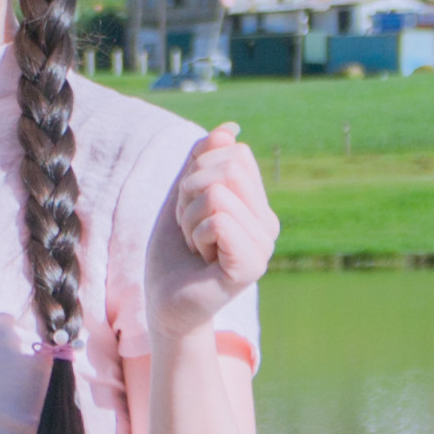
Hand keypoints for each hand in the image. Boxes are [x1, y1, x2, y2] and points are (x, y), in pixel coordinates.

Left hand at [151, 126, 277, 331]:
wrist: (164, 304)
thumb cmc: (174, 253)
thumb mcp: (183, 195)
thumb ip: (203, 160)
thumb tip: (229, 129)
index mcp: (258, 204)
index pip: (233, 153)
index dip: (197, 174)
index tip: (192, 211)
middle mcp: (268, 223)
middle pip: (226, 167)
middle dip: (190, 194)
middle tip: (191, 230)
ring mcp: (264, 245)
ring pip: (217, 192)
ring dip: (189, 218)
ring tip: (196, 247)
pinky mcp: (252, 265)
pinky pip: (219, 220)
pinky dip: (196, 235)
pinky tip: (202, 260)